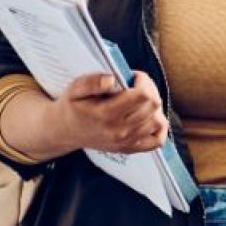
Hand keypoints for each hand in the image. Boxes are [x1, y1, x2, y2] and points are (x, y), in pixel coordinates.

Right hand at [50, 71, 168, 153]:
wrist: (66, 131)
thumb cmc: (73, 106)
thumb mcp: (75, 89)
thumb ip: (92, 82)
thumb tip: (112, 79)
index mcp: (106, 114)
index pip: (142, 95)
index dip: (143, 81)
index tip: (133, 77)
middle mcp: (119, 130)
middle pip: (153, 105)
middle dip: (150, 89)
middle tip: (137, 85)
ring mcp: (126, 142)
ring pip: (158, 121)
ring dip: (154, 106)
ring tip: (141, 100)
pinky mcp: (130, 148)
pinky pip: (157, 140)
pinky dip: (158, 127)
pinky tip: (148, 117)